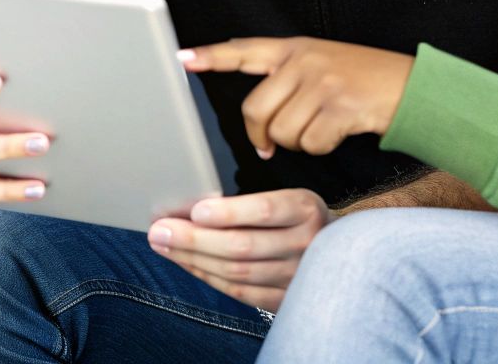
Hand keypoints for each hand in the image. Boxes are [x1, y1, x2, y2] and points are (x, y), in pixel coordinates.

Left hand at [147, 189, 333, 311]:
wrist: (338, 250)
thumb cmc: (296, 217)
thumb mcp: (285, 197)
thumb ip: (249, 203)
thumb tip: (193, 208)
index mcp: (305, 209)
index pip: (264, 211)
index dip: (228, 212)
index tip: (194, 211)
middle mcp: (306, 244)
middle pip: (243, 246)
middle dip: (194, 239)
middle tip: (159, 230)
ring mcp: (296, 276)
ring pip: (237, 272)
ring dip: (193, 259)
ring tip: (164, 246)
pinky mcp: (285, 299)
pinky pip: (240, 291)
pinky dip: (208, 277)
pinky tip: (187, 264)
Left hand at [183, 38, 413, 157]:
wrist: (413, 87)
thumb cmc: (365, 79)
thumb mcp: (323, 62)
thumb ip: (289, 76)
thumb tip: (257, 118)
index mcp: (295, 48)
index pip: (244, 50)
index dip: (212, 56)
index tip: (182, 59)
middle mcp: (304, 62)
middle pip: (255, 109)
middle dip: (260, 135)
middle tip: (268, 145)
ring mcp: (322, 83)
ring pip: (282, 132)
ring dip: (298, 143)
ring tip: (320, 129)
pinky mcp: (339, 108)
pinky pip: (310, 144)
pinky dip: (320, 148)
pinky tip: (338, 134)